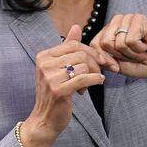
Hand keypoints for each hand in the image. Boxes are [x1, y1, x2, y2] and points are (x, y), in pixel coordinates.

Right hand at [20, 24, 117, 146]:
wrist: (45, 119)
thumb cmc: (56, 93)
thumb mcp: (60, 68)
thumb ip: (68, 48)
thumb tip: (76, 26)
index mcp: (43, 56)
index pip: (73, 44)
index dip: (91, 51)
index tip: (103, 60)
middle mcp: (44, 64)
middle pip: (80, 53)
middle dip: (96, 62)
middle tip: (101, 72)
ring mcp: (50, 77)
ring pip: (84, 65)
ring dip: (94, 74)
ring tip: (91, 83)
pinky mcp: (58, 90)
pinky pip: (85, 78)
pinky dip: (96, 80)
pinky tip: (98, 83)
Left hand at [92, 13, 146, 78]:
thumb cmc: (146, 62)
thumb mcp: (121, 66)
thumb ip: (106, 60)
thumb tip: (98, 57)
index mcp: (109, 31)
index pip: (94, 43)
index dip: (104, 58)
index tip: (117, 66)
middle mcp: (117, 22)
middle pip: (105, 43)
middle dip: (121, 56)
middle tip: (134, 55)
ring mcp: (128, 18)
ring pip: (117, 42)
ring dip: (132, 53)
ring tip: (142, 50)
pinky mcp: (139, 19)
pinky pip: (130, 40)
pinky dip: (139, 48)